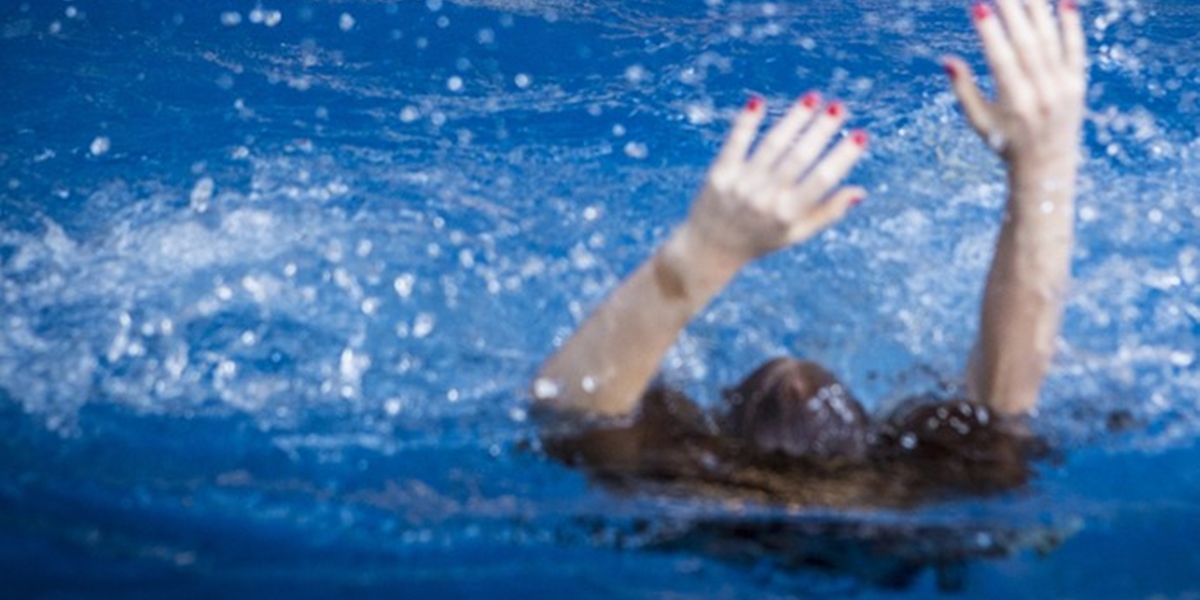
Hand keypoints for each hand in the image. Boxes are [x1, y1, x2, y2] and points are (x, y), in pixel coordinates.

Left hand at [678, 93, 868, 272]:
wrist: (709, 250)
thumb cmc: (759, 239)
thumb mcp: (795, 234)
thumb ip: (826, 213)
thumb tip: (859, 192)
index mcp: (787, 215)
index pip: (821, 180)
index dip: (842, 157)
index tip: (861, 135)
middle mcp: (764, 199)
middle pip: (798, 158)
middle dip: (821, 130)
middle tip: (839, 107)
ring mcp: (740, 185)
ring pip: (772, 145)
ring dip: (793, 119)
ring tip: (813, 98)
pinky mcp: (719, 175)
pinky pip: (734, 143)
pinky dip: (746, 123)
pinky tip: (758, 102)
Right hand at [943, 0, 1085, 169]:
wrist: (1047, 166)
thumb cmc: (1005, 142)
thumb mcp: (979, 121)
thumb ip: (963, 90)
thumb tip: (947, 60)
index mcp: (1015, 103)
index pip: (1002, 59)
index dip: (990, 32)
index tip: (979, 7)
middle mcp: (1042, 92)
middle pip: (1026, 43)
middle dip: (1012, 11)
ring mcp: (1063, 87)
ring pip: (1050, 40)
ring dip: (1037, 10)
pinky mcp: (1077, 84)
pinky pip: (1075, 48)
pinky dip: (1071, 24)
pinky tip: (1064, 2)